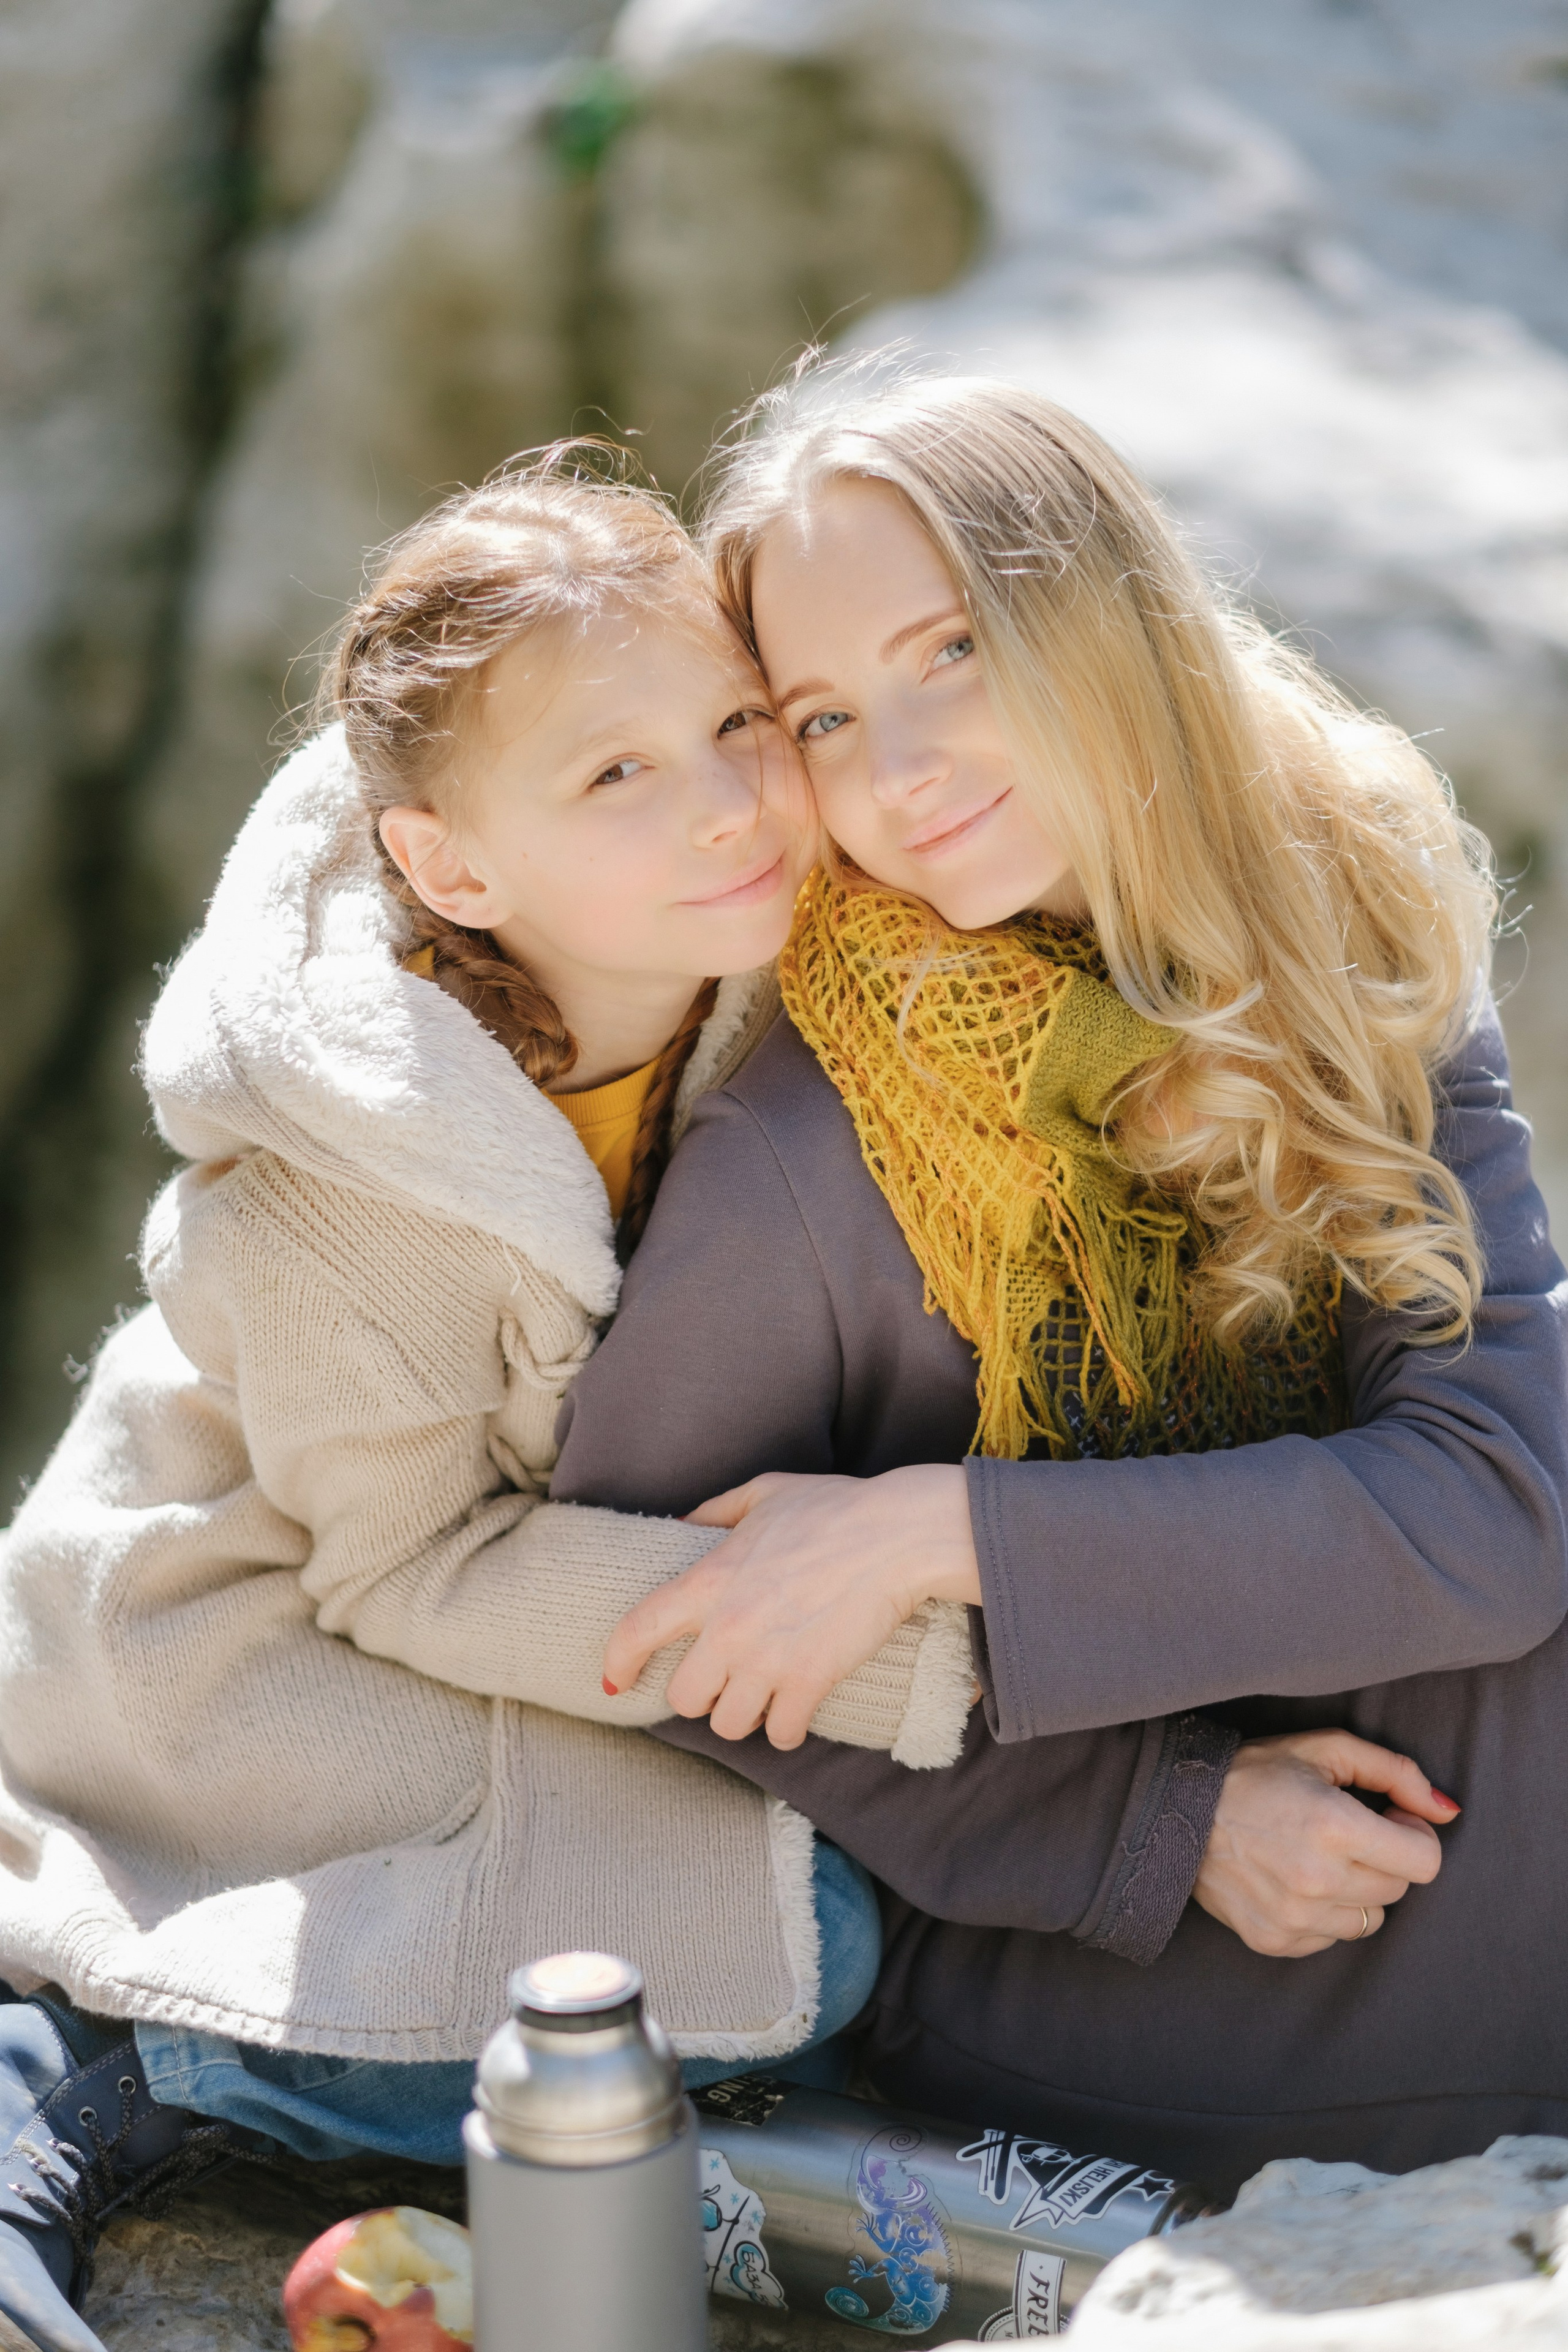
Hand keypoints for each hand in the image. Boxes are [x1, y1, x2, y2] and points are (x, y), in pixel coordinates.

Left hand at [601, 1466, 980, 1747]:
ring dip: (743, 1716)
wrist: (899, 1535)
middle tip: (720, 1682)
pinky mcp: (812, 1682)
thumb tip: (683, 1523)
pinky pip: (782, 1733)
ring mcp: (769, 1660)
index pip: (638, 1630)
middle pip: (683, 1698)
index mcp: (710, 1579)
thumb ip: (716, 1511)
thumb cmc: (836, 1508)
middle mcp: (729, 1628)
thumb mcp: (764, 1492)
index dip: (618, 1662)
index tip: (617, 1680)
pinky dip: (787, 1729)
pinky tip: (795, 1712)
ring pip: (729, 1725)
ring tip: (760, 1697)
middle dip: (699, 1695)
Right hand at [1195, 1729, 1458, 1956]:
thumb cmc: (1255, 1772)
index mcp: (1335, 1827)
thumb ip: (1395, 1772)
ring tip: (1320, 1856)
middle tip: (1350, 1831)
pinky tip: (1295, 1879)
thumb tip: (1448, 1810)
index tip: (1389, 1816)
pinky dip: (1325, 1913)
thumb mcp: (1325, 1749)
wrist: (1175, 1810)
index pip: (1424, 1862)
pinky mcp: (1275, 1941)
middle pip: (1398, 1889)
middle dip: (1385, 1857)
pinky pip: (1332, 1938)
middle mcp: (1319, 1880)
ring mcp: (1295, 1917)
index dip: (1414, 1834)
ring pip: (1370, 1919)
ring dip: (1357, 1889)